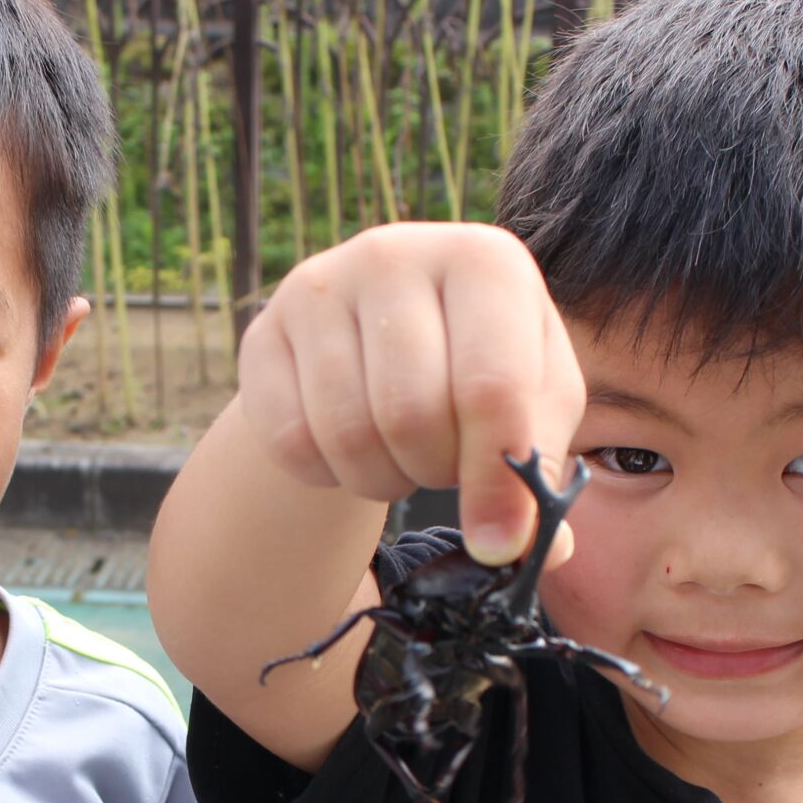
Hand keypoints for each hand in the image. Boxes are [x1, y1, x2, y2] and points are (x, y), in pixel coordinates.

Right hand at [236, 223, 586, 564]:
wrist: (380, 337)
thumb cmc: (478, 371)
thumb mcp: (532, 406)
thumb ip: (539, 472)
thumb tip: (538, 550)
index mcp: (485, 260)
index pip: (490, 386)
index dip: (495, 481)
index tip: (498, 546)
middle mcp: (396, 253)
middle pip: (412, 415)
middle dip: (434, 472)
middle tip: (444, 466)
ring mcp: (319, 286)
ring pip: (347, 433)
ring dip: (382, 478)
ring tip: (403, 456)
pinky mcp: (263, 331)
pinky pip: (290, 442)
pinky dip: (326, 474)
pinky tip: (349, 449)